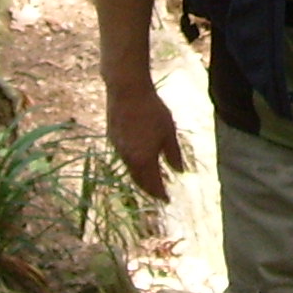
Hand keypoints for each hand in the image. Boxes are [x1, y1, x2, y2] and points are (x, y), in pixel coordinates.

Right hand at [106, 81, 187, 199]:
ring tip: (151, 178)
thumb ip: (173, 155)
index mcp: (143, 159)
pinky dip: (133, 164)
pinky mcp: (112, 138)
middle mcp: (128, 158)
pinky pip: (124, 158)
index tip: (167, 200)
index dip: (160, 193)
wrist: (126, 91)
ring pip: (130, 169)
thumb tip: (179, 172)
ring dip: (141, 177)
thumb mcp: (169, 132)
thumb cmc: (152, 111)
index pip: (153, 184)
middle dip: (149, 189)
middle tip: (158, 193)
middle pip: (139, 180)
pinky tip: (139, 159)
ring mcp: (118, 149)